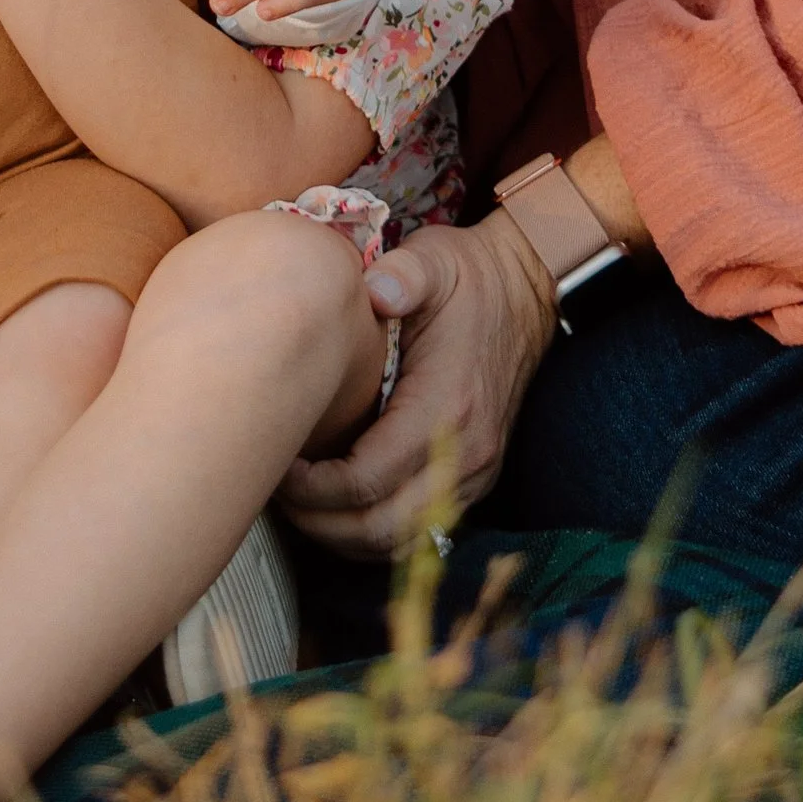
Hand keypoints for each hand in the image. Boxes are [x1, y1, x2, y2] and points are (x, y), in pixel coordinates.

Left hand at [276, 214, 555, 557]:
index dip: (313, 486)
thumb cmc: (469, 277)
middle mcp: (466, 454)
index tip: (280, 461)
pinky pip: (420, 531)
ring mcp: (475, 473)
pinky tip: (340, 504)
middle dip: (319, 521)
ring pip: (400, 542)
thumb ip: (404, 273)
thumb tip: (374, 291)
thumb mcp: (434, 259)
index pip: (368, 481)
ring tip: (301, 502)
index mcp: (447, 408)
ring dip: (344, 535)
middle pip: (379, 528)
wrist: (525, 290)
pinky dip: (375, 531)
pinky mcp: (474, 478)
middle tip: (277, 490)